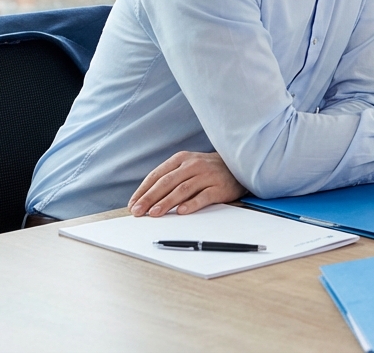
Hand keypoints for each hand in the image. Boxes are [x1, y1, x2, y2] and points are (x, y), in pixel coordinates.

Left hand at [128, 151, 246, 216]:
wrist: (240, 165)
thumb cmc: (208, 170)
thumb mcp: (188, 167)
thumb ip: (170, 179)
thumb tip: (147, 199)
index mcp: (182, 159)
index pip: (157, 175)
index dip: (143, 190)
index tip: (133, 204)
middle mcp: (193, 165)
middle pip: (167, 182)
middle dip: (150, 198)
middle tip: (138, 211)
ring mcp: (207, 175)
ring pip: (182, 189)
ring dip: (166, 202)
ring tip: (154, 213)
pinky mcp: (220, 187)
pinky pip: (203, 196)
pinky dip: (191, 204)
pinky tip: (181, 212)